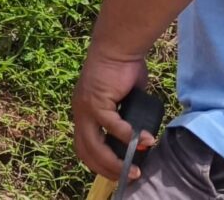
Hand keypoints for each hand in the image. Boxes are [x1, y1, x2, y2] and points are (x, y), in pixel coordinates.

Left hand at [70, 48, 153, 182]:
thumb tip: (140, 139)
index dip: (98, 162)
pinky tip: (143, 140)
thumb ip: (127, 118)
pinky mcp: (96, 101)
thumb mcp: (124, 101)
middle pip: (86, 151)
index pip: (84, 146)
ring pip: (95, 145)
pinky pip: (111, 126)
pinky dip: (127, 136)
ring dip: (115, 160)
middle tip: (129, 176)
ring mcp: (85, 108)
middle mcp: (80, 112)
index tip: (117, 172)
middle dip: (107, 169)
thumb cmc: (122, 70)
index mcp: (83, 112)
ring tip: (134, 168)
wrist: (117, 47)